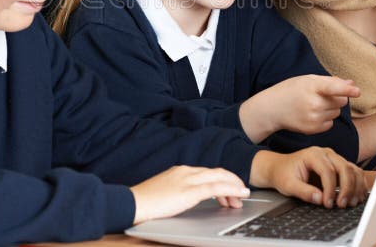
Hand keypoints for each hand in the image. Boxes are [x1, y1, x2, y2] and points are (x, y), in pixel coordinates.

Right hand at [130, 166, 249, 223]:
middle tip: (241, 195)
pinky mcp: (188, 191)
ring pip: (219, 177)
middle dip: (232, 182)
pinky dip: (231, 189)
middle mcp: (186, 171)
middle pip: (217, 172)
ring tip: (243, 196)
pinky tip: (239, 194)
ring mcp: (187, 179)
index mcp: (180, 171)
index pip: (208, 172)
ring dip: (234, 186)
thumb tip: (187, 199)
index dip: (222, 180)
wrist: (132, 203)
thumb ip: (178, 192)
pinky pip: (216, 187)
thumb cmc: (145, 202)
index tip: (229, 192)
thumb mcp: (165, 193)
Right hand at [241, 76, 359, 141]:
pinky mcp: (313, 129)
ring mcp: (313, 117)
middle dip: (337, 98)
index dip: (347, 90)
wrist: (272, 109)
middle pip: (341, 101)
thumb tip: (352, 84)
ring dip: (330, 109)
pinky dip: (325, 119)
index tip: (357, 91)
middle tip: (320, 96)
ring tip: (313, 105)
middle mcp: (313, 103)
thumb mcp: (307, 80)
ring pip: (337, 113)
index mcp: (311, 86)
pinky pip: (330, 123)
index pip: (333, 88)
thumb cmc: (291, 90)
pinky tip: (311, 114)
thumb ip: (330, 81)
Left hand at [250, 148, 366, 208]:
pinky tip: (356, 198)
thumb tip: (319, 199)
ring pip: (353, 170)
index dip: (330, 189)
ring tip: (350, 203)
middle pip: (345, 168)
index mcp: (313, 154)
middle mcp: (326, 153)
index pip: (328, 171)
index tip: (328, 204)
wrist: (281, 168)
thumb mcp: (288, 185)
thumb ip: (303, 192)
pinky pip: (355, 173)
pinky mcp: (339, 166)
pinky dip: (359, 185)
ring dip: (355, 188)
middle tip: (342, 205)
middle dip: (346, 189)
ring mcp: (334, 158)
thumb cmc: (283, 174)